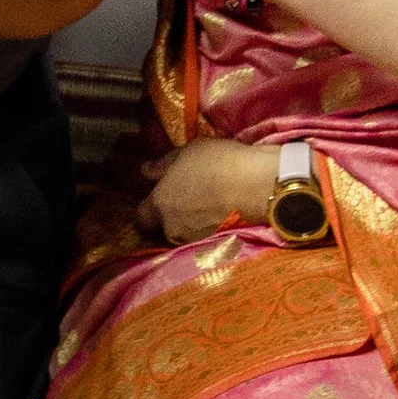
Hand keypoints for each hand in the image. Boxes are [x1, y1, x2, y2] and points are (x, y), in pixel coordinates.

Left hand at [137, 139, 277, 243]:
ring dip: (191, 226)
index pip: (141, 218)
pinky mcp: (216, 246)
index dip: (147, 212)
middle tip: (186, 205)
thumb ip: (163, 165)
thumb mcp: (187, 152)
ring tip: (207, 210)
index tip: (157, 203)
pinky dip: (209, 231)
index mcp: (160, 204)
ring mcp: (195, 239)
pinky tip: (221, 217)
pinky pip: (205, 240)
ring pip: (185, 236)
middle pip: (164, 229)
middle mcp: (173, 227)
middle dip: (171, 220)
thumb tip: (145, 171)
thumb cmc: (218, 162)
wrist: (256, 185)